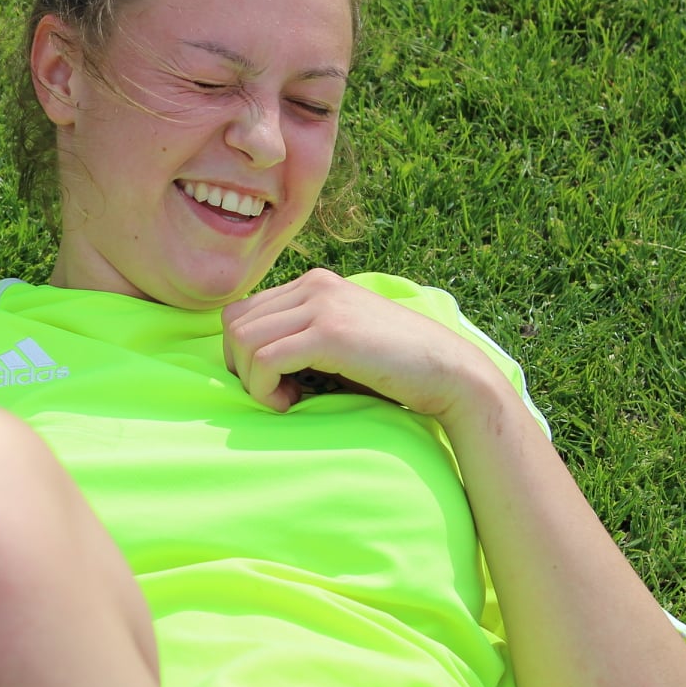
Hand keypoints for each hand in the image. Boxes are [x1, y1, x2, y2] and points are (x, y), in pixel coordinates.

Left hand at [220, 269, 504, 416]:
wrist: (450, 372)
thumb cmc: (394, 369)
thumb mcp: (340, 342)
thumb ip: (301, 337)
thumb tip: (248, 361)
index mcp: (315, 283)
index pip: (242, 312)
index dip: (244, 354)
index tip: (275, 382)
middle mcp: (314, 285)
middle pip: (235, 324)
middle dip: (243, 368)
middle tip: (277, 394)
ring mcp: (321, 305)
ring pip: (244, 341)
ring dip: (254, 382)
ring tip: (288, 400)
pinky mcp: (329, 333)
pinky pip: (265, 360)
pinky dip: (266, 390)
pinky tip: (291, 403)